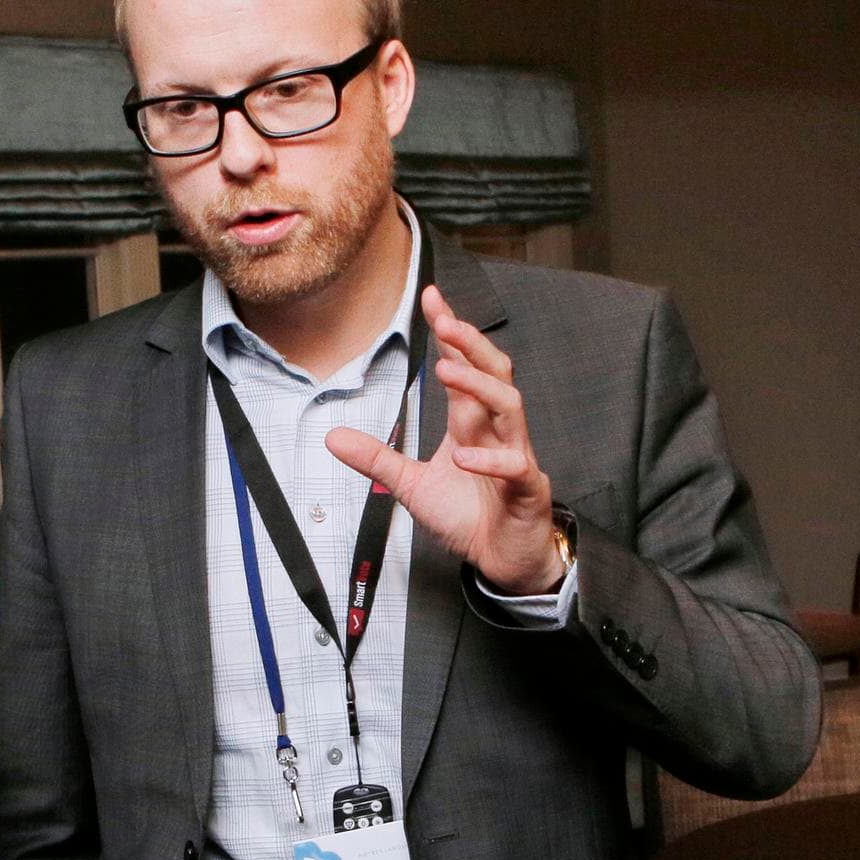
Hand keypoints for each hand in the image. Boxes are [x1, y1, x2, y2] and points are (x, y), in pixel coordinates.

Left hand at [326, 287, 567, 596]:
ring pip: (510, 406)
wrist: (502, 560)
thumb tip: (332, 436)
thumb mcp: (411, 486)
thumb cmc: (469, 516)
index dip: (450, 332)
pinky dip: (491, 459)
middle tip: (446, 319)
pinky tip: (463, 456)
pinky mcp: (527, 489)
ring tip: (447, 371)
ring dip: (479, 385)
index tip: (431, 298)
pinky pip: (515, 466)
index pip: (464, 366)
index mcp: (472, 424)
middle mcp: (496, 431)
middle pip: (494, 373)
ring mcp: (516, 456)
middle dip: (471, 344)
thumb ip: (377, 460)